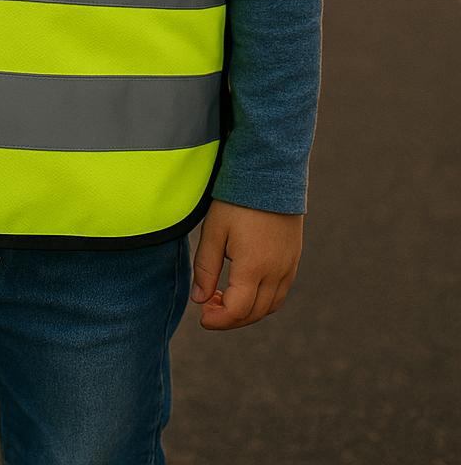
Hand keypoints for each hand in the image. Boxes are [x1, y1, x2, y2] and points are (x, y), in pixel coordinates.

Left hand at [190, 199, 302, 330]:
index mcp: (254, 267)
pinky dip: (263, 300)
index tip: (202, 317)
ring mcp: (289, 266)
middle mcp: (276, 272)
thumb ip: (205, 268)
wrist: (270, 173)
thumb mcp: (214, 231)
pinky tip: (245, 286)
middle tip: (209, 307)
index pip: (237, 311)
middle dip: (230, 318)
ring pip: (270, 306)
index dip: (218, 320)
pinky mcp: (294, 259)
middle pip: (254, 313)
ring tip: (224, 297)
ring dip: (247, 311)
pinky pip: (280, 292)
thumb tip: (200, 300)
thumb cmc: (237, 200)